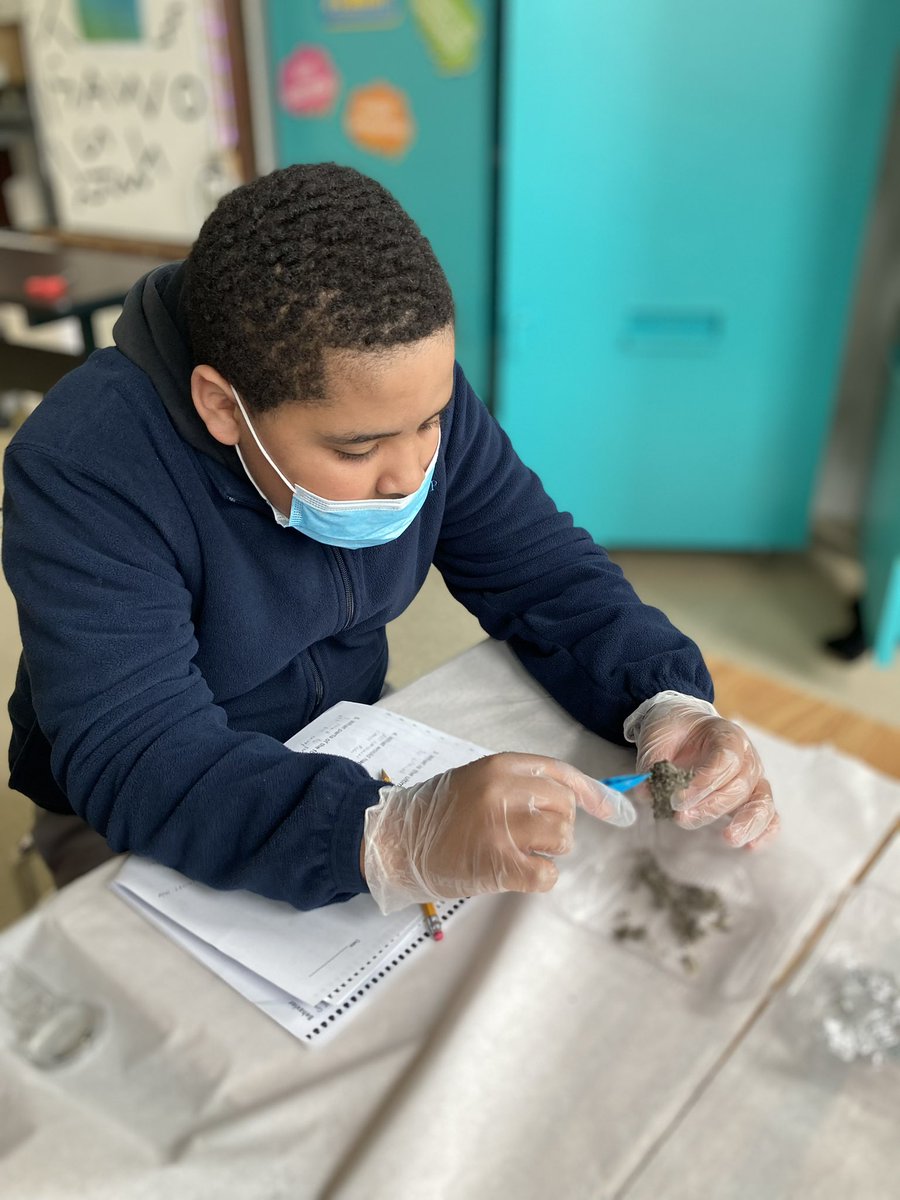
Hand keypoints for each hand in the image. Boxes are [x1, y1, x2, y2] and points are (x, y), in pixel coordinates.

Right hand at [363, 752, 635, 912]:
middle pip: (566, 807)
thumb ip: (521, 785)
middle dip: (558, 826)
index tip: (616, 810)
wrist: (396, 839)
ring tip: (521, 852)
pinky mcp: (497, 864)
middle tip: (531, 836)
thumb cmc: (439, 813)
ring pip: (562, 839)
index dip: (593, 793)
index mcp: (499, 767)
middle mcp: (502, 792)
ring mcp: (500, 828)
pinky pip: (546, 874)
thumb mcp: (478, 781)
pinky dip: (540, 878)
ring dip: (549, 852)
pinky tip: (519, 873)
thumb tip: (581, 798)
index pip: (561, 774)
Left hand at [625, 694, 779, 848]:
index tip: (678, 798)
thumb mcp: (657, 739)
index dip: (704, 781)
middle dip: (710, 805)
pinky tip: (750, 846)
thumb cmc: (673, 732)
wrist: (684, 728)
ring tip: (727, 837)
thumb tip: (646, 793)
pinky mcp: (754, 798)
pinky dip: (764, 832)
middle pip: (740, 785)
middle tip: (680, 816)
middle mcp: (747, 756)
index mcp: (726, 735)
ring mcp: (754, 778)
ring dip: (745, 822)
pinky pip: (770, 817)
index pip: (726, 759)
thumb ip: (652, 765)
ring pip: (762, 802)